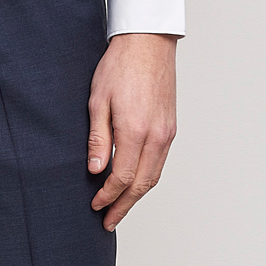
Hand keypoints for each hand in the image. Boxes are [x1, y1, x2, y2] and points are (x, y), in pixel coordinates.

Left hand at [87, 32, 177, 230]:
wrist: (147, 44)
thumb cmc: (119, 66)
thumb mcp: (98, 99)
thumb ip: (98, 137)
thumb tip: (95, 170)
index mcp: (135, 130)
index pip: (122, 177)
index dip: (108, 195)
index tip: (94, 204)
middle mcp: (156, 136)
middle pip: (141, 184)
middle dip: (124, 206)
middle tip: (108, 221)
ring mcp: (167, 133)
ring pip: (154, 176)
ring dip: (137, 196)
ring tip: (120, 207)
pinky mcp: (171, 127)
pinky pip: (160, 162)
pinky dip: (147, 178)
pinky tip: (135, 182)